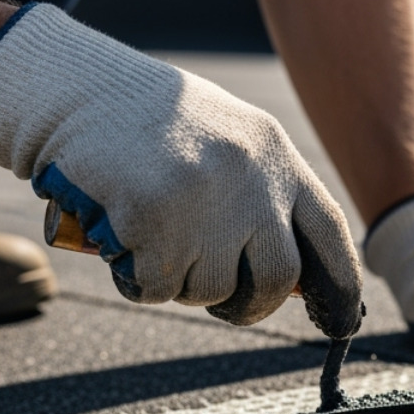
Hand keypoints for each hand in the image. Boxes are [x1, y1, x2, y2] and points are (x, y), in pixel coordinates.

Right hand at [0, 4, 361, 337]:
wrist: (74, 91)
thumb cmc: (149, 126)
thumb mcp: (225, 144)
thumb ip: (263, 199)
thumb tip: (297, 281)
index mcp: (274, 154)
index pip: (328, 234)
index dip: (338, 288)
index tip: (339, 322)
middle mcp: (250, 177)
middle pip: (277, 280)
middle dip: (250, 304)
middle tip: (223, 302)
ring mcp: (204, 200)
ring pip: (210, 290)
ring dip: (179, 281)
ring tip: (150, 232)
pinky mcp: (154, 222)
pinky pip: (156, 289)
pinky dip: (136, 279)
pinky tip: (120, 235)